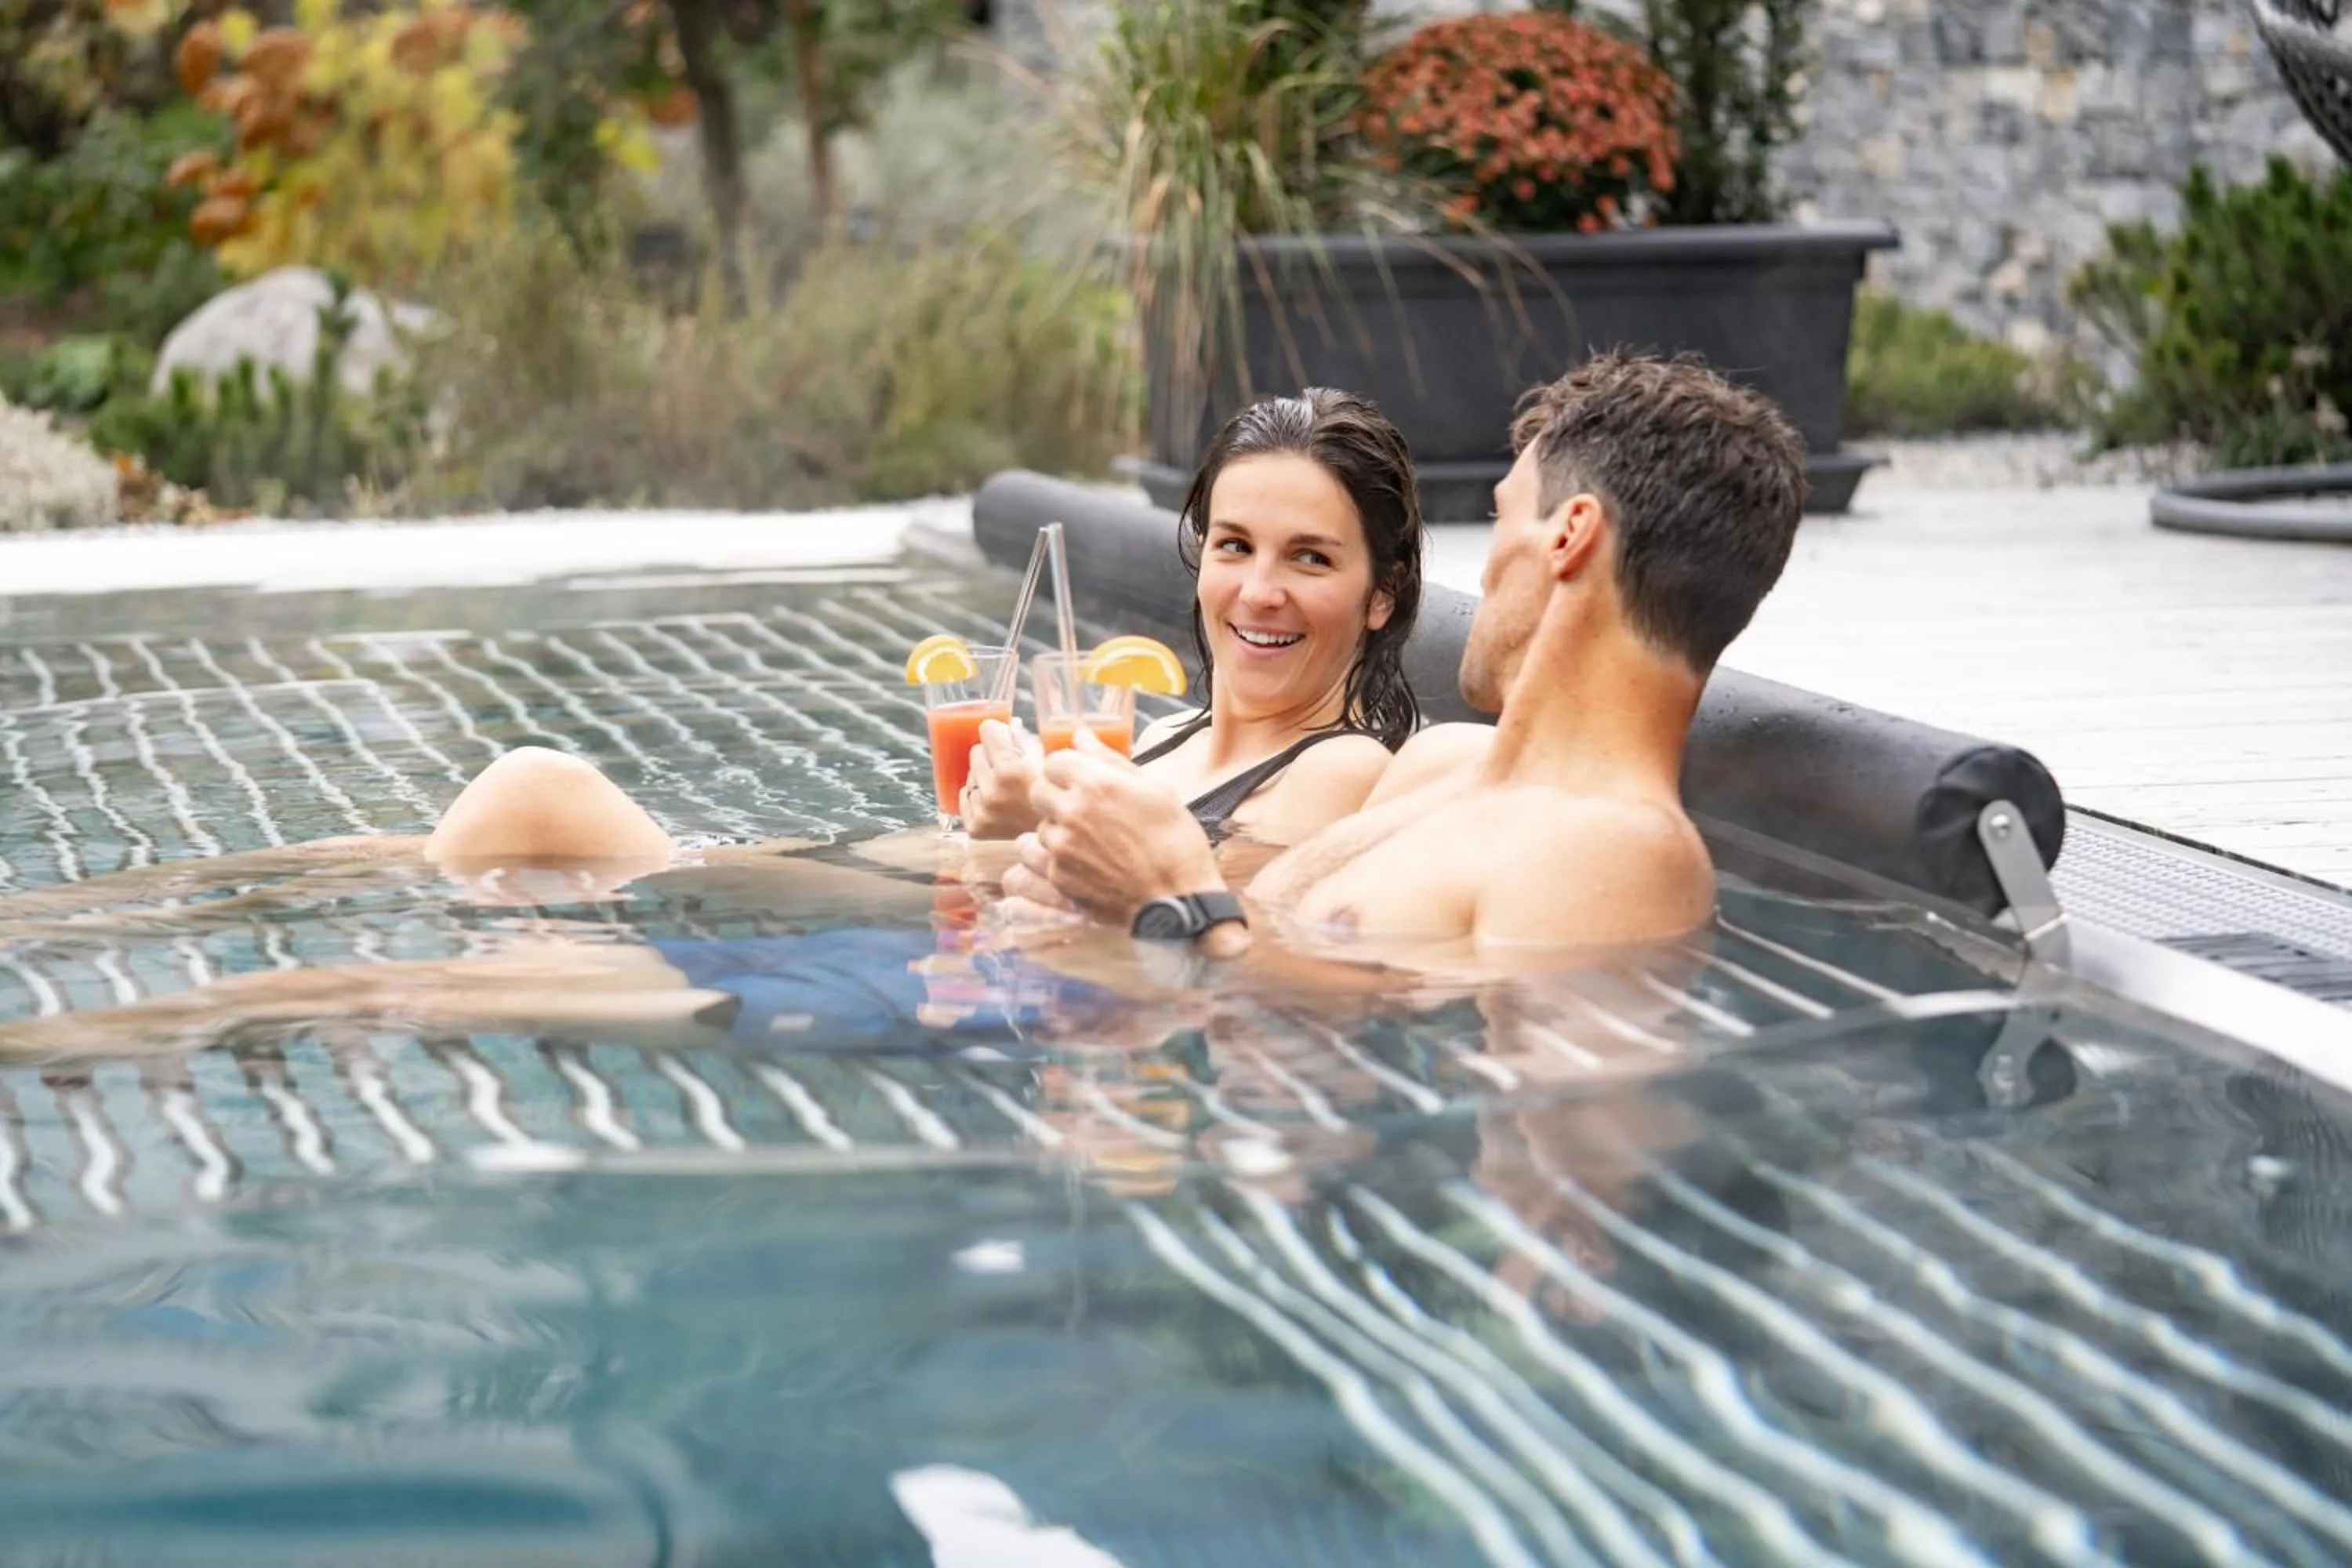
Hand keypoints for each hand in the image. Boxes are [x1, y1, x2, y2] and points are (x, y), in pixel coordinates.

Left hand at [961, 719, 1043, 839]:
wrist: (1055, 833)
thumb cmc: (1055, 794)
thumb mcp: (1046, 760)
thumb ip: (1024, 738)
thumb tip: (1007, 724)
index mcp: (1010, 769)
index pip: (986, 730)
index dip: (998, 734)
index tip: (1004, 739)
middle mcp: (992, 790)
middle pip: (975, 751)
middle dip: (991, 756)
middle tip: (1010, 769)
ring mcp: (982, 810)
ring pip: (970, 775)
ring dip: (984, 777)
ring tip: (1007, 789)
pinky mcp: (976, 826)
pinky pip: (964, 797)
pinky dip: (977, 797)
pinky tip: (997, 803)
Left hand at [1021, 728, 1225, 925]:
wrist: (1178, 898)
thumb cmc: (1175, 840)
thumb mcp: (1154, 789)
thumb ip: (1111, 760)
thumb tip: (1081, 736)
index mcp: (1095, 783)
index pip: (1054, 761)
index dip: (1067, 769)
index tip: (1080, 779)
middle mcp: (1071, 811)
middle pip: (1038, 790)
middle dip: (1055, 795)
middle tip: (1081, 808)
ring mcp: (1061, 847)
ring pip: (1039, 826)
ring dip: (1056, 828)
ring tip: (1087, 840)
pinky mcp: (1059, 877)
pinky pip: (1040, 857)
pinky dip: (1055, 857)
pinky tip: (1083, 862)